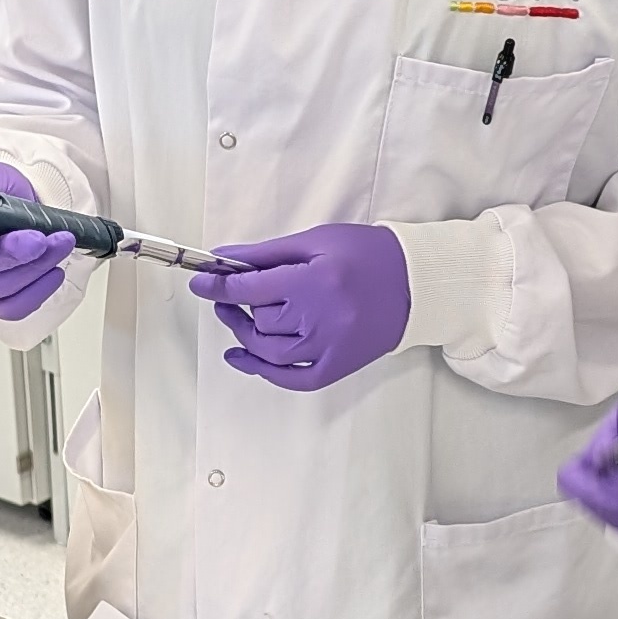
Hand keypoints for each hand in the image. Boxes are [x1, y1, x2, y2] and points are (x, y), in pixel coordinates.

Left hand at [189, 224, 411, 391]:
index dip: (219, 285)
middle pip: (259, 320)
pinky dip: (264, 371)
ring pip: (269, 350)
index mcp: (315, 281)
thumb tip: (223, 258)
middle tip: (228, 294)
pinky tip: (243, 358)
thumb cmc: (368, 254)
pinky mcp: (338, 365)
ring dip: (244, 335)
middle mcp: (321, 318)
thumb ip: (268, 253)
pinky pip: (293, 378)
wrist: (417, 283)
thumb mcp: (317, 240)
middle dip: (237, 306)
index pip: (251, 288)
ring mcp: (330, 346)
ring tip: (235, 319)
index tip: (201, 282)